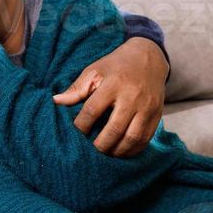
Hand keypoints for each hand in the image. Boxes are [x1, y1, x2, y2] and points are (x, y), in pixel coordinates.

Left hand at [52, 37, 167, 156]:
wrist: (148, 58)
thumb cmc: (115, 66)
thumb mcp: (94, 71)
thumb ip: (76, 89)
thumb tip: (55, 101)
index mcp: (113, 84)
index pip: (93, 110)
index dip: (81, 125)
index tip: (75, 133)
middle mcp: (132, 97)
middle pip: (114, 128)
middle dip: (100, 145)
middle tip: (90, 152)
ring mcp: (147, 107)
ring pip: (133, 137)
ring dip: (117, 151)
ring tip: (106, 154)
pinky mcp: (157, 114)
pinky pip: (146, 138)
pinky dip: (133, 149)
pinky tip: (122, 152)